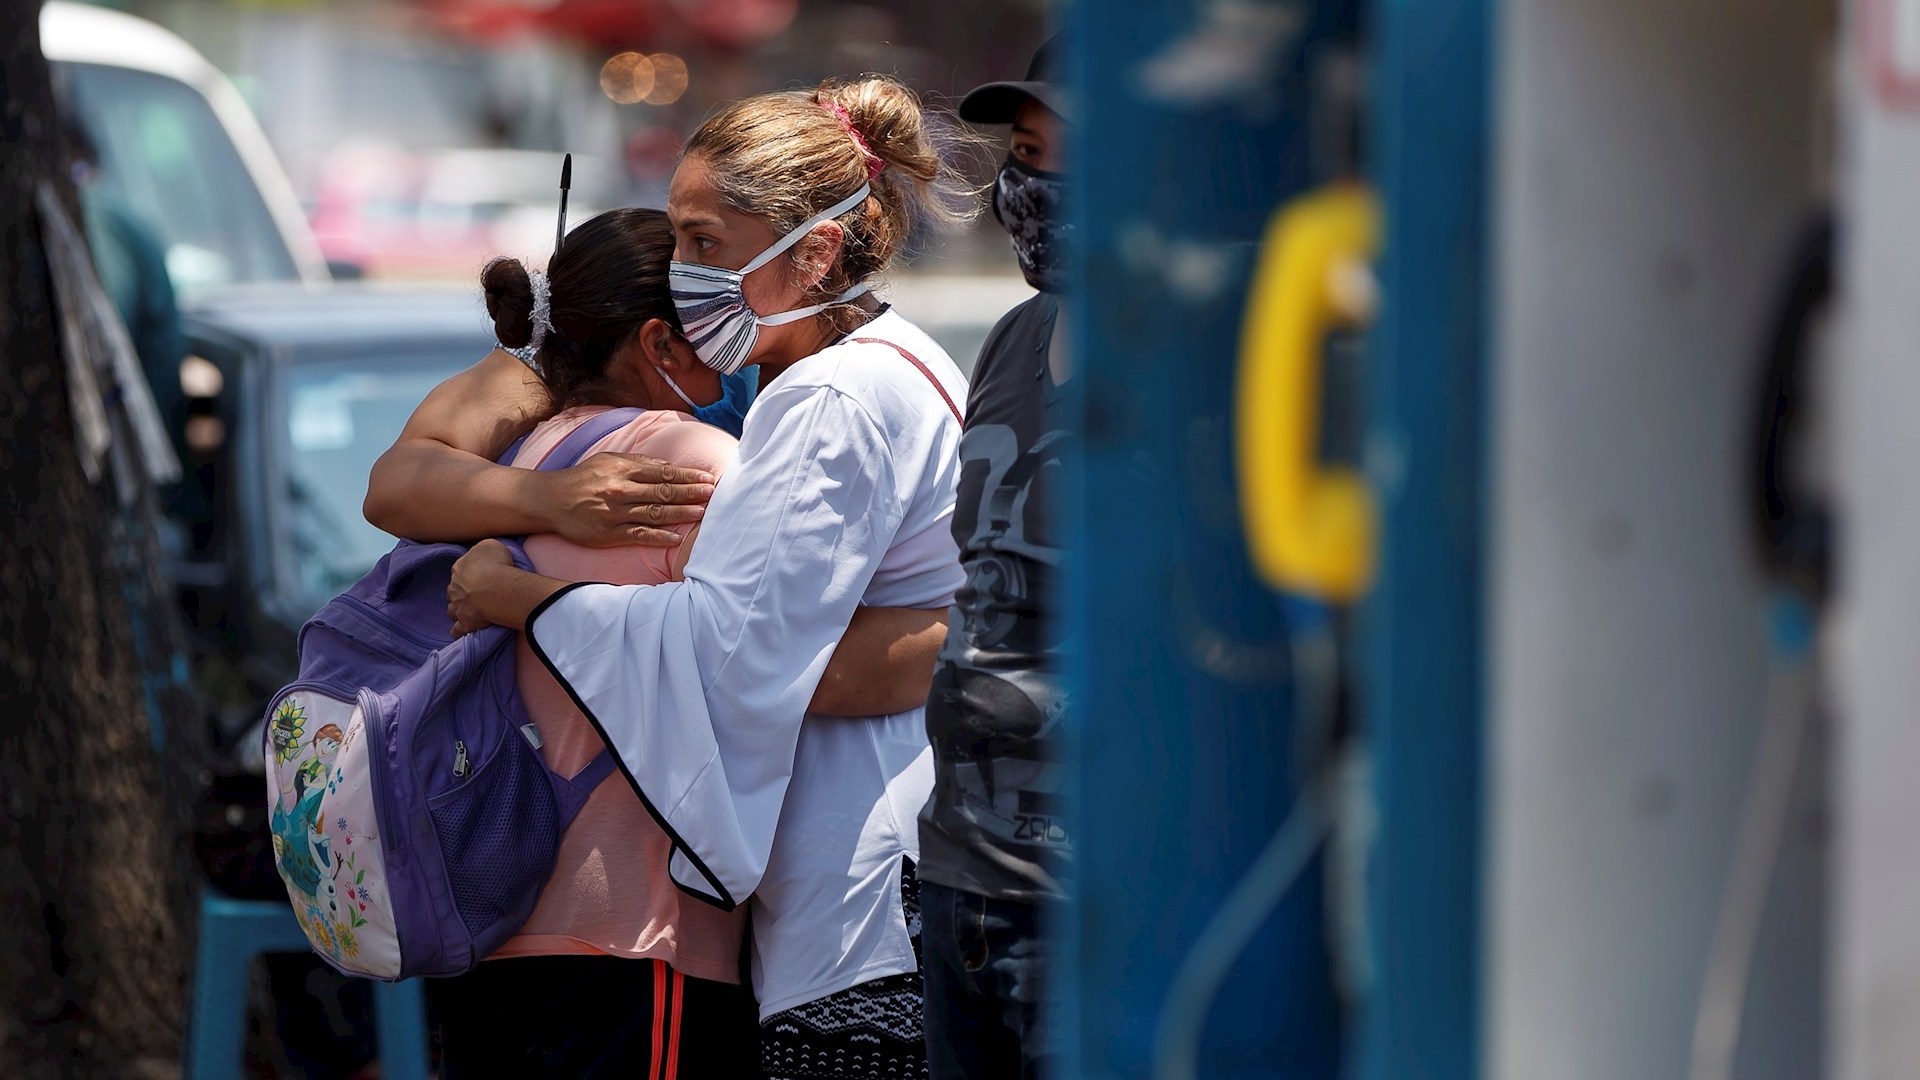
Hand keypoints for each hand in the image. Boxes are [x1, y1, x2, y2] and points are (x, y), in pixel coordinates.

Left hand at [447, 539, 516, 636]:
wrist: (497, 588)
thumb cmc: (496, 564)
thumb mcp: (491, 545)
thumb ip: (483, 550)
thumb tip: (483, 555)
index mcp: (459, 568)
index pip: (460, 570)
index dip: (469, 574)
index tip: (479, 577)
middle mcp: (454, 587)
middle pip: (454, 590)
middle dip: (461, 592)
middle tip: (475, 594)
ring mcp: (457, 606)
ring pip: (452, 609)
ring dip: (458, 610)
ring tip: (468, 611)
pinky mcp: (464, 623)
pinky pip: (457, 630)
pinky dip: (459, 630)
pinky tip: (463, 630)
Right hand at [541, 452, 716, 547]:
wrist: (550, 500)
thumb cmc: (583, 478)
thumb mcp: (608, 460)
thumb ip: (638, 462)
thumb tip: (667, 465)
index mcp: (622, 469)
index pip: (662, 472)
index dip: (687, 476)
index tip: (707, 478)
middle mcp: (620, 490)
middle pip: (662, 492)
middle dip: (690, 493)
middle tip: (712, 494)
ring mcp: (615, 513)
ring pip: (654, 513)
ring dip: (680, 513)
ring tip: (701, 513)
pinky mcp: (608, 533)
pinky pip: (638, 535)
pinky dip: (658, 536)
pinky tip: (676, 537)